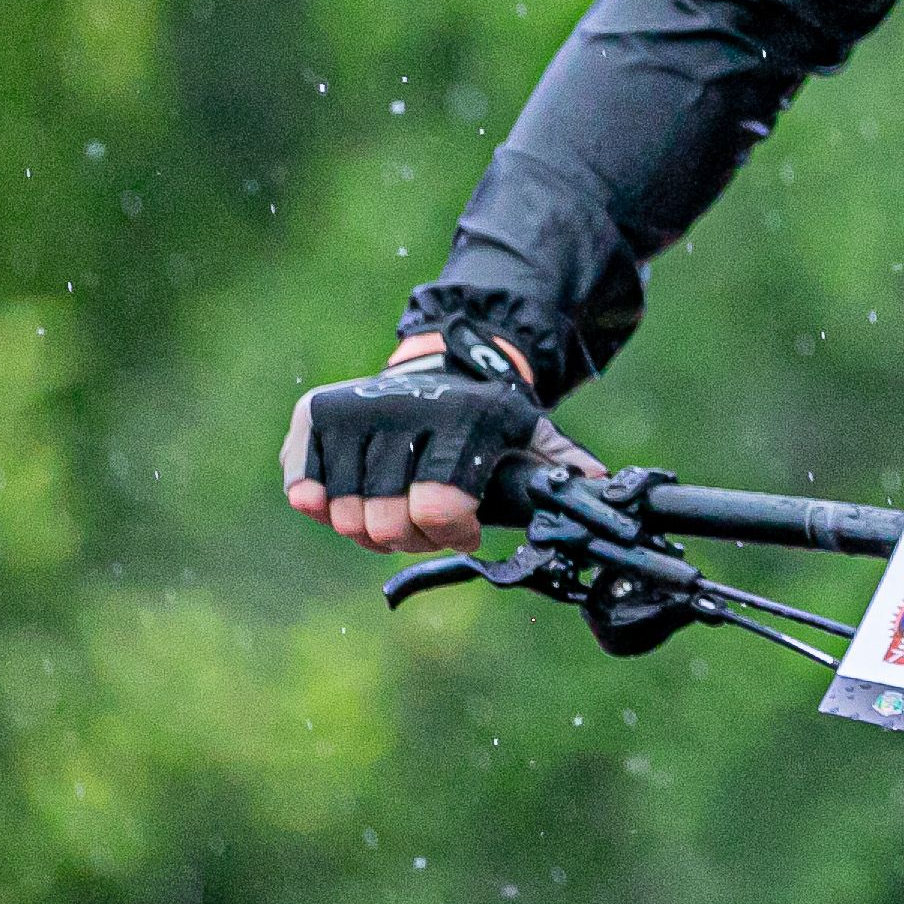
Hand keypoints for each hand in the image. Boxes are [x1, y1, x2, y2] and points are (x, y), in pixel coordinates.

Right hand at [281, 330, 541, 554]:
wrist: (439, 366)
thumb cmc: (486, 420)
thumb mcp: (530, 432)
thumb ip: (561, 464)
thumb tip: (599, 485)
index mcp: (463, 418)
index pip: (438, 509)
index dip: (450, 535)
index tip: (465, 533)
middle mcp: (404, 408)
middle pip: (386, 522)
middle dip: (410, 538)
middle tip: (426, 525)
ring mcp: (355, 409)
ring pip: (345, 515)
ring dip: (369, 529)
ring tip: (394, 509)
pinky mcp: (315, 413)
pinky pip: (304, 488)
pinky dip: (321, 505)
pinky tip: (345, 497)